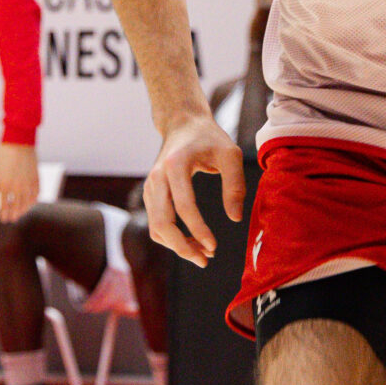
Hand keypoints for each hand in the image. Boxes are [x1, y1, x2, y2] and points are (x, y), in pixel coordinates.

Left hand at [0, 141, 38, 224]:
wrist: (18, 142)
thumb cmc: (3, 156)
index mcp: (4, 186)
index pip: (4, 205)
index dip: (4, 214)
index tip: (4, 219)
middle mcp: (16, 187)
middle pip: (16, 206)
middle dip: (14, 215)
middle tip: (13, 219)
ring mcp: (27, 183)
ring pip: (27, 202)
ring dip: (24, 209)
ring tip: (21, 213)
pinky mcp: (36, 178)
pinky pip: (36, 193)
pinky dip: (34, 200)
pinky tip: (31, 202)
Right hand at [145, 112, 244, 267]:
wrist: (183, 124)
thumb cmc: (210, 139)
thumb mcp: (230, 155)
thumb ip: (235, 185)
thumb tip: (235, 218)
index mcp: (175, 165)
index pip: (184, 206)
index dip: (198, 230)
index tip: (213, 247)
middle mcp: (157, 178)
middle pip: (162, 223)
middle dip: (182, 247)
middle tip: (206, 260)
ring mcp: (150, 187)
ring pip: (156, 228)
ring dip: (177, 246)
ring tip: (203, 255)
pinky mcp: (150, 194)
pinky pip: (156, 224)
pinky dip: (171, 239)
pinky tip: (192, 242)